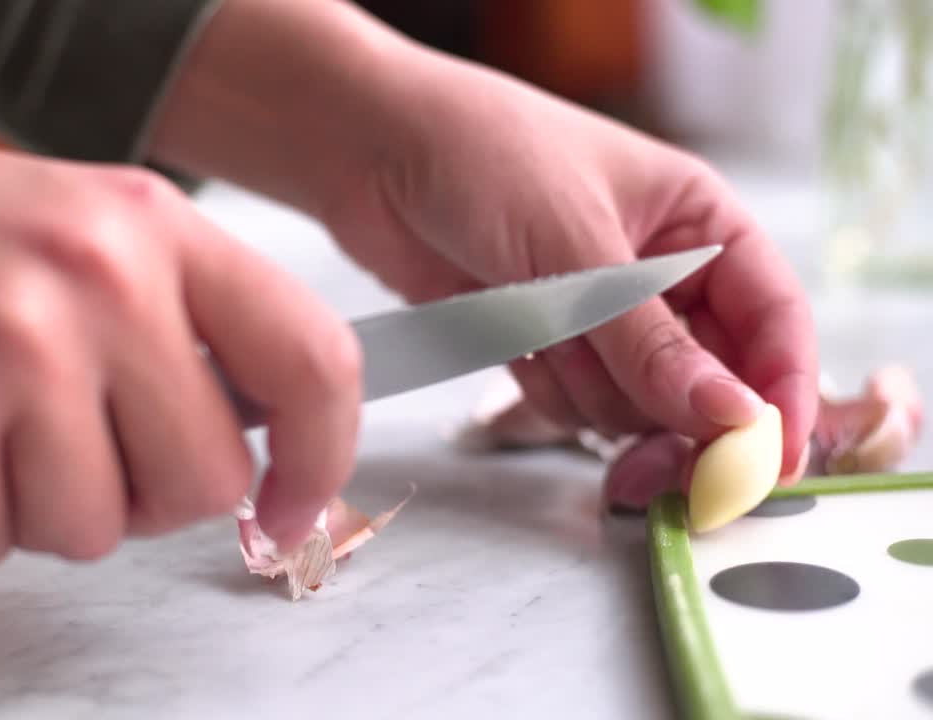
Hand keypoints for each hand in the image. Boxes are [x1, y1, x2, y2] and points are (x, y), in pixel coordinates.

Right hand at [0, 102, 361, 561]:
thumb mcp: (80, 238)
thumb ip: (176, 328)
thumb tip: (260, 443)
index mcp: (155, 228)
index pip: (312, 357)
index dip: (320, 456)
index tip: (290, 505)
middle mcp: (100, 274)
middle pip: (203, 479)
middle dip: (137, 496)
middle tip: (64, 450)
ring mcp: (17, 341)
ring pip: (94, 530)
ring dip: (30, 509)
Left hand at [316, 48, 818, 496]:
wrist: (370, 153)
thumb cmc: (483, 156)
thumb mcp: (579, 247)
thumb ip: (653, 344)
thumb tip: (733, 419)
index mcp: (698, 222)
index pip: (772, 319)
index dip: (780, 393)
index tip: (768, 459)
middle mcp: (658, 273)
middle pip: (709, 379)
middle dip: (677, 418)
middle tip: (653, 463)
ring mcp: (598, 312)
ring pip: (635, 403)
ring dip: (594, 392)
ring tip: (543, 332)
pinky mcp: (542, 341)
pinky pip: (572, 403)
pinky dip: (547, 390)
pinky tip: (514, 337)